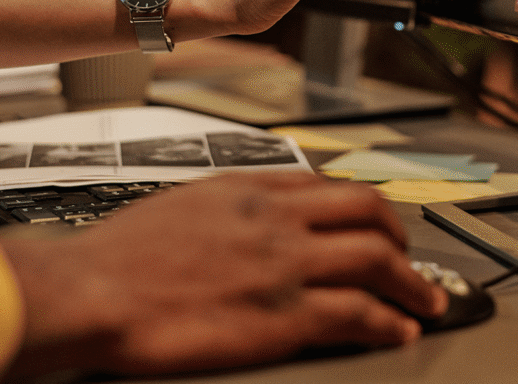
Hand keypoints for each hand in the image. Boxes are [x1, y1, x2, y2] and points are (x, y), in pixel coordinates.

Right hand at [0, 172, 447, 379]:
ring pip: (376, 259)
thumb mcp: (181, 204)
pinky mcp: (285, 313)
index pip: (328, 186)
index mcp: (249, 189)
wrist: (89, 291)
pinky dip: (389, 321)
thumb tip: (252, 213)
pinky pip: (358, 312)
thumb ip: (228, 205)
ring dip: (413, 283)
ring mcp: (285, 263)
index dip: (365, 207)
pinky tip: (399, 331)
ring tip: (428, 301)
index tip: (377, 223)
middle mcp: (276, 218)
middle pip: (367, 211)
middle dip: (402, 235)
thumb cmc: (117, 256)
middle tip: (412, 259)